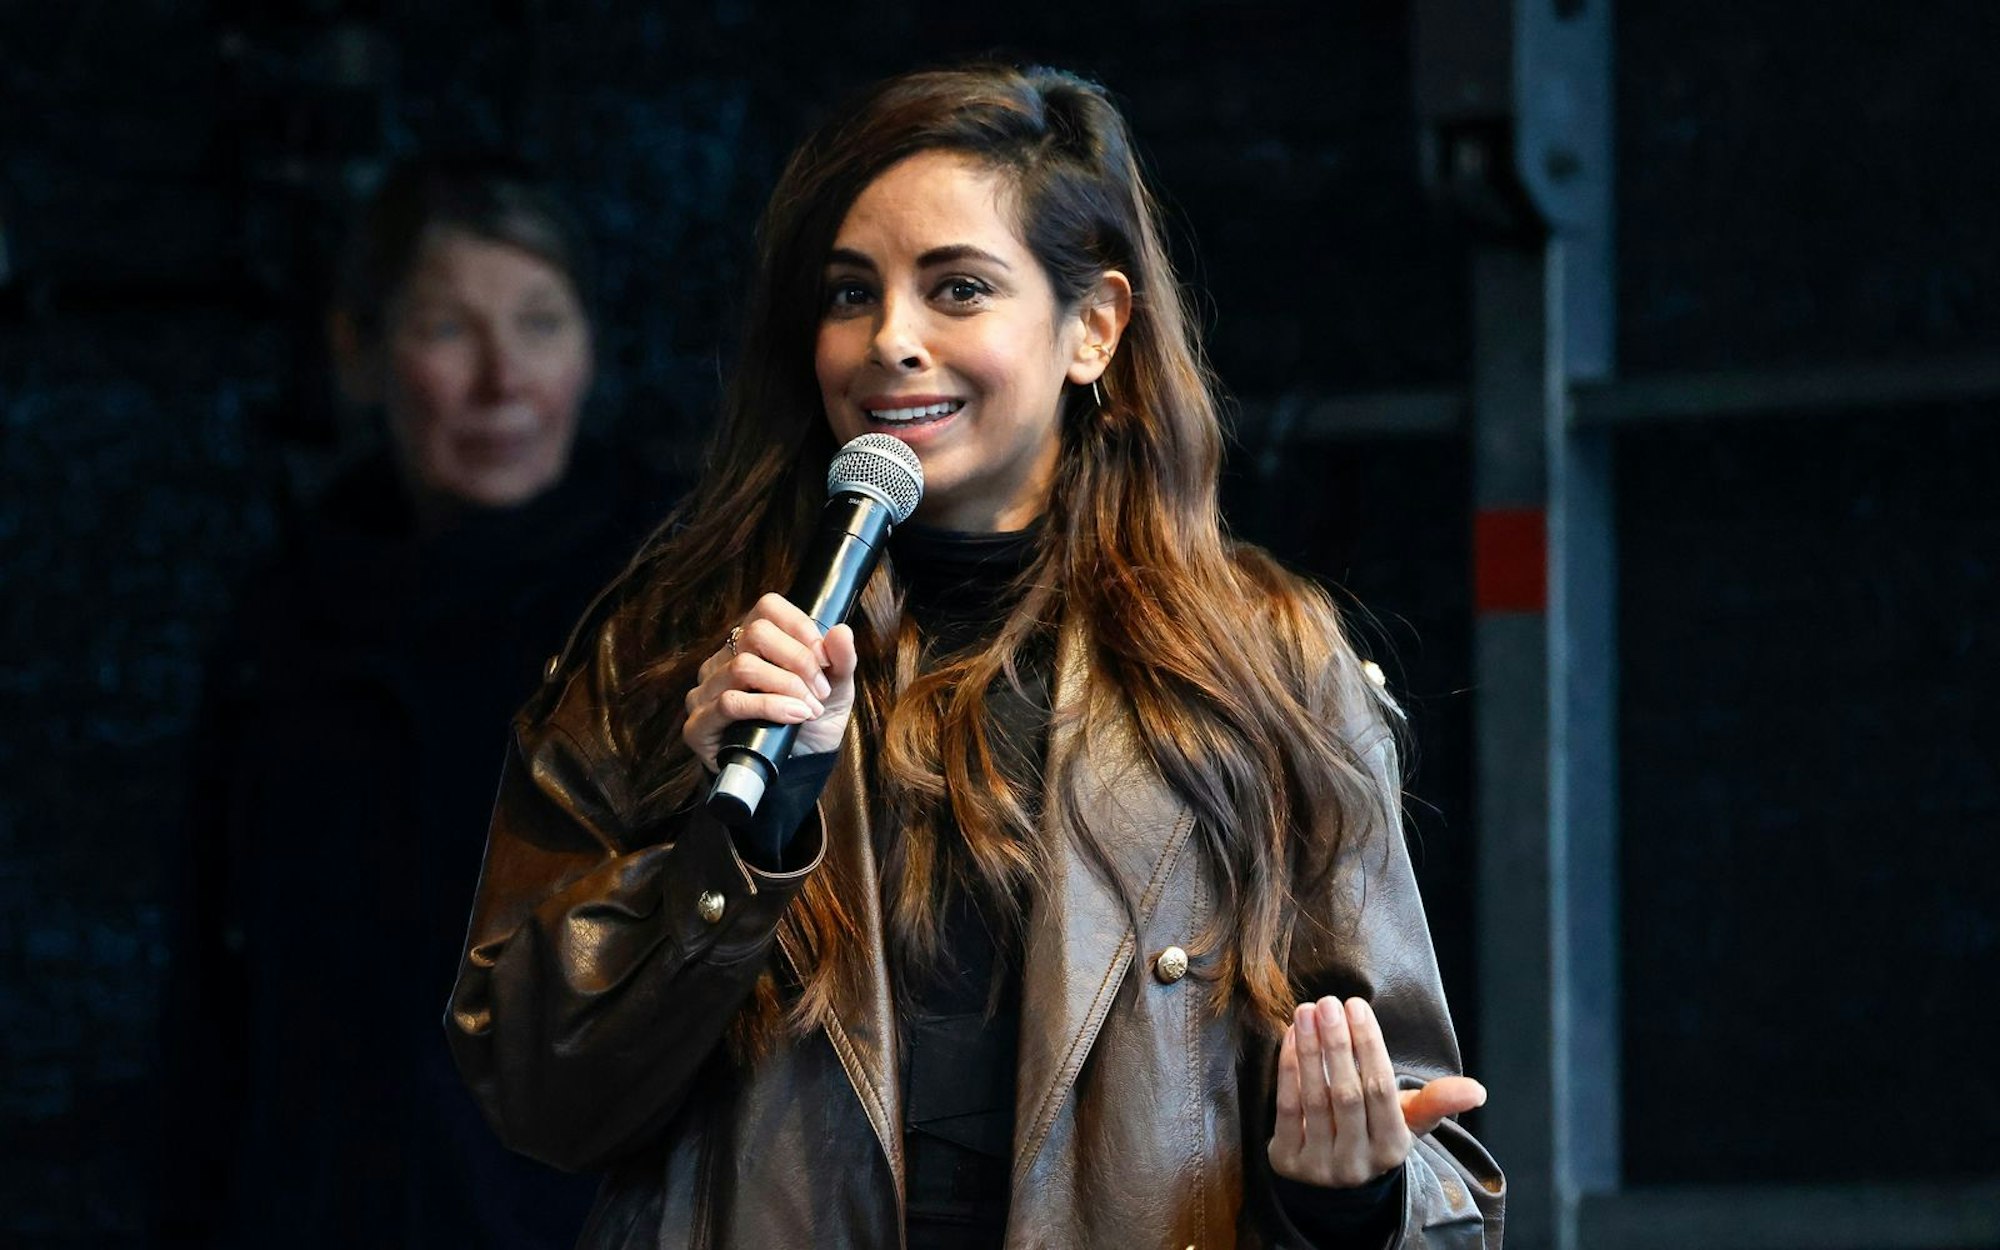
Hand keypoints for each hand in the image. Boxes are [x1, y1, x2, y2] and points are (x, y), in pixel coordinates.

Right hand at [681, 593, 858, 767]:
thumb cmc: (810, 723)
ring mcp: (706, 691)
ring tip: (810, 709)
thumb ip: (840, 660)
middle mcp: (724, 660)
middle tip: (820, 691)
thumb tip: (841, 632)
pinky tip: (793, 718)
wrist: (797, 770)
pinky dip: (768, 708)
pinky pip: (729, 703)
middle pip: (756, 633)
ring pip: (743, 667)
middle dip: (799, 661)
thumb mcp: (836, 690)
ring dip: (786, 688)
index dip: (801, 628)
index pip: (767, 608)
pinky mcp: (699, 724)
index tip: (826, 659)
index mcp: (752, 643)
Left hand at [1268, 996, 1487, 1188]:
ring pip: (1314, 1099)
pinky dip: (1288, 1070)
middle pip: (1347, 1094)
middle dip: (1338, 1044)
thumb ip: (1437, 1101)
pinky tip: (1290, 1037)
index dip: (1369, 1046)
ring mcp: (1319, 1165)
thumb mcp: (1408, 1122)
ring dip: (1309, 1051)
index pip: (1381, 1090)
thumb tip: (1477, 1090)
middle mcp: (1357, 1161)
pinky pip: (1287, 1109)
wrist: (1334, 1184)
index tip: (1357, 1005)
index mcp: (1392, 1148)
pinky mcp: (1287, 1161)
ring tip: (1306, 1012)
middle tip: (1328, 1003)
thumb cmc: (1375, 1134)